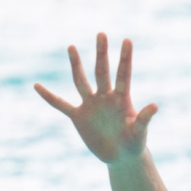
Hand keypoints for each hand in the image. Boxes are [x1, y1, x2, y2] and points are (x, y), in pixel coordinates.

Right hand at [34, 33, 157, 163]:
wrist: (121, 157)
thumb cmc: (134, 144)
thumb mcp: (140, 133)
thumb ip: (145, 119)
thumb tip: (155, 105)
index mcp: (122, 100)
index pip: (124, 75)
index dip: (125, 58)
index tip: (127, 40)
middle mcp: (105, 98)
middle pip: (101, 72)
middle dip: (102, 54)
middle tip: (101, 34)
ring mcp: (90, 105)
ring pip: (81, 81)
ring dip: (76, 65)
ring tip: (71, 46)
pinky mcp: (79, 117)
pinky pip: (60, 104)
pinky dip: (49, 97)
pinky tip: (36, 86)